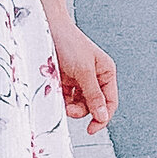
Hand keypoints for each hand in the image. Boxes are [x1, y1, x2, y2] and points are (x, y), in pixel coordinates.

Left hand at [51, 20, 117, 134]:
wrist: (46, 27)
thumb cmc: (68, 43)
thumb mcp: (84, 71)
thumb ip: (94, 95)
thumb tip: (103, 116)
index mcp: (106, 72)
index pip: (110, 102)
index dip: (103, 117)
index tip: (92, 129)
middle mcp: (95, 76)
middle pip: (93, 105)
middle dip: (82, 110)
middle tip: (70, 110)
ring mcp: (79, 78)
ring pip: (79, 103)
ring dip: (71, 106)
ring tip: (62, 100)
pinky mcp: (65, 79)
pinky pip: (66, 97)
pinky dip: (62, 99)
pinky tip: (56, 93)